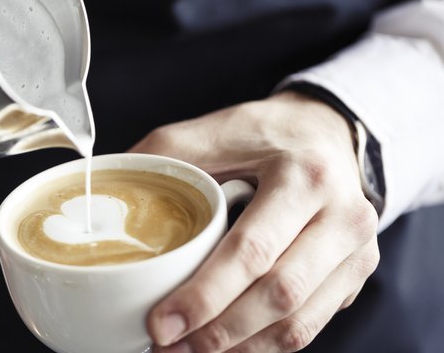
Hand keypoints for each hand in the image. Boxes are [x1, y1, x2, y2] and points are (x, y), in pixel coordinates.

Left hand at [130, 91, 379, 351]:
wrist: (327, 134)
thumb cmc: (266, 134)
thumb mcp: (214, 130)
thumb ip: (162, 156)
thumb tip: (104, 190)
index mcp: (304, 175)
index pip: (252, 250)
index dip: (204, 296)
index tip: (162, 323)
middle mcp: (343, 216)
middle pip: (279, 296)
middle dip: (217, 332)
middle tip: (168, 346)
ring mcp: (356, 251)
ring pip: (297, 324)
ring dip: (238, 348)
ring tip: (188, 352)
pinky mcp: (354, 276)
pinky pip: (309, 326)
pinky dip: (262, 346)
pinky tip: (225, 346)